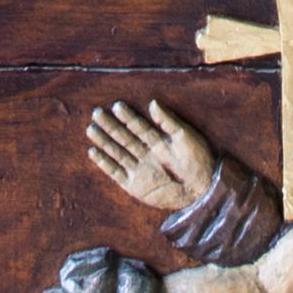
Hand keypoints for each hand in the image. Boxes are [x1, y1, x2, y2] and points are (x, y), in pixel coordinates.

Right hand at [87, 95, 213, 215]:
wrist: (201, 189)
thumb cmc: (198, 160)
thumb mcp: (185, 136)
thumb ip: (167, 121)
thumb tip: (152, 102)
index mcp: (158, 140)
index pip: (139, 126)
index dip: (128, 116)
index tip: (117, 105)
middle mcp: (146, 153)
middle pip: (124, 137)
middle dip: (110, 126)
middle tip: (97, 113)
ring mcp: (139, 169)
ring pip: (117, 152)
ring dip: (104, 141)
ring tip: (90, 129)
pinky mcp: (134, 186)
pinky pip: (115, 172)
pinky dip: (104, 163)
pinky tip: (93, 152)